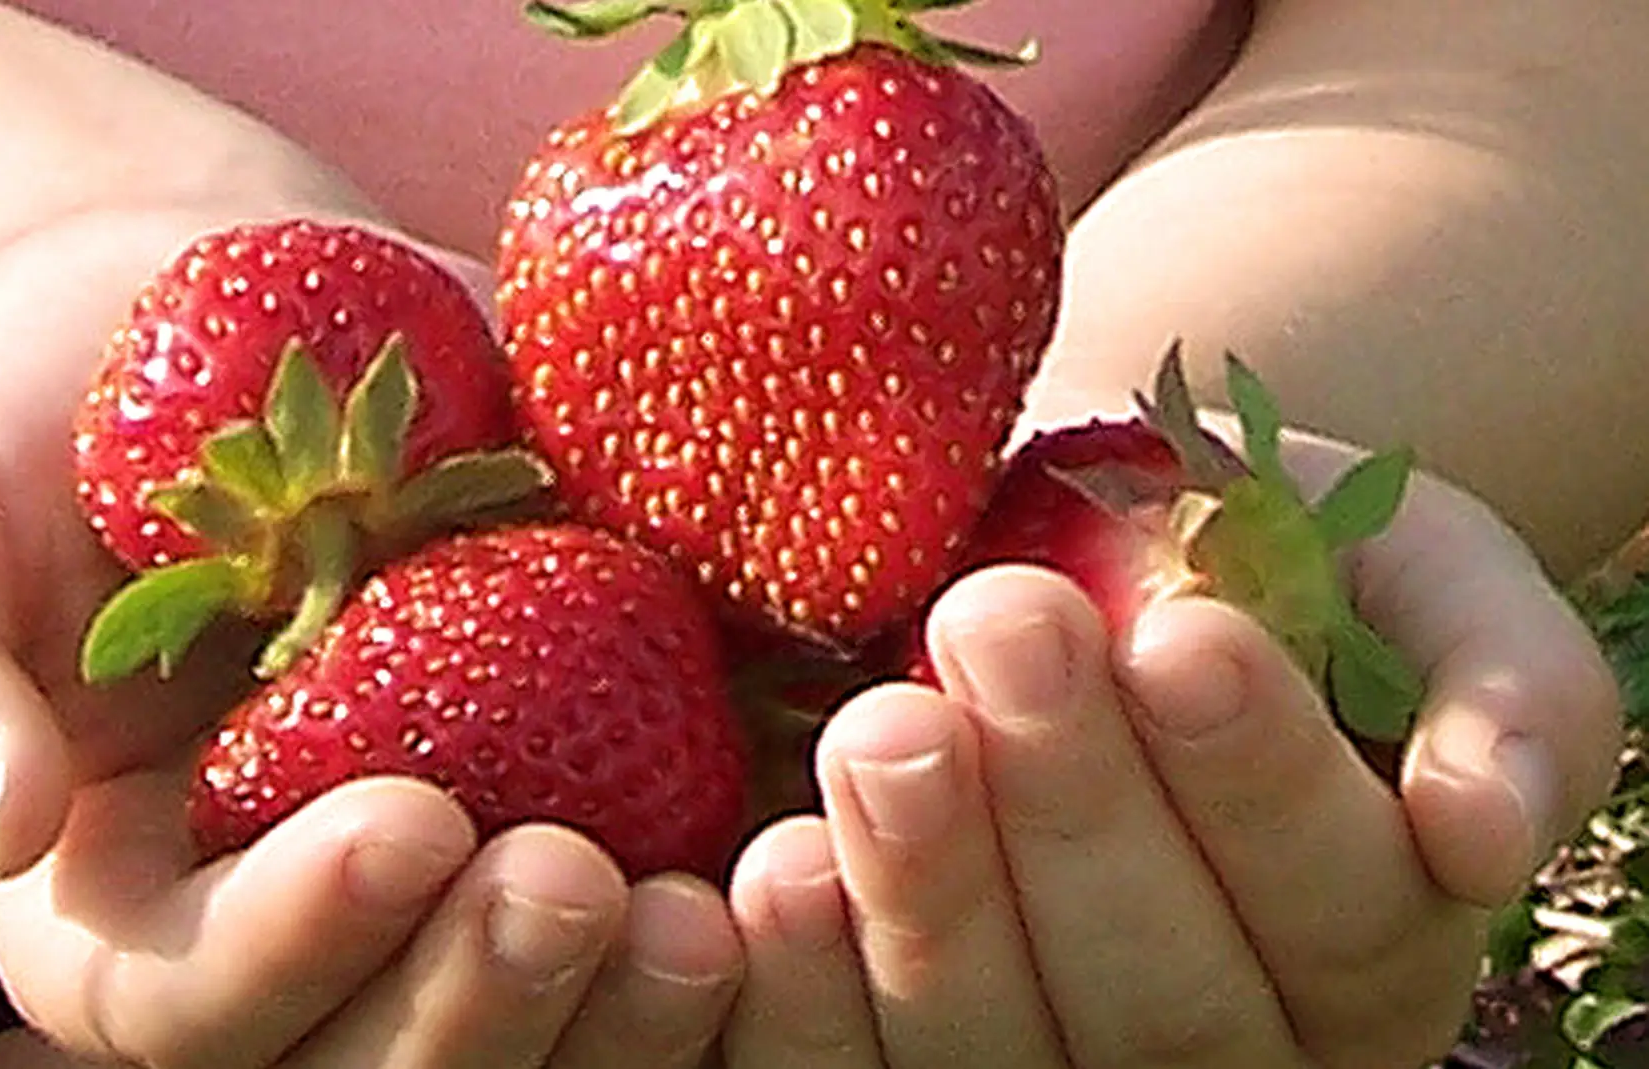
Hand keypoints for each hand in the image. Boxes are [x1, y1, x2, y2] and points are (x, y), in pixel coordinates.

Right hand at [0, 207, 746, 1068]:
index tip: (407, 822)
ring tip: (708, 914)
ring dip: (626, 1005)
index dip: (307, 942)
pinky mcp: (576, 786)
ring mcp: (454, 869)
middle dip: (485, 998)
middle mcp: (307, 930)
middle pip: (394, 1051)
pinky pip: (656, 886)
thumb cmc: (35, 440)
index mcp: (133, 916)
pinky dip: (734, 899)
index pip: (201, 1002)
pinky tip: (797, 848)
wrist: (217, 343)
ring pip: (543, 1017)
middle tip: (571, 886)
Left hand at [720, 437, 1620, 1067]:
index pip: (1345, 915)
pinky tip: (781, 866)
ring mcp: (1049, 1065)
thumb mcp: (1411, 572)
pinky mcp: (895, 1054)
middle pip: (1167, 1002)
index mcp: (1363, 944)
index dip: (1266, 787)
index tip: (1186, 637)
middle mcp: (1221, 1046)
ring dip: (935, 900)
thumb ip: (1506, 683)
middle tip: (1002, 624)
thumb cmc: (1248, 562)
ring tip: (881, 731)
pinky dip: (807, 991)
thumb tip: (1481, 835)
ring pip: (1000, 1053)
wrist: (1067, 553)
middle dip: (1080, 810)